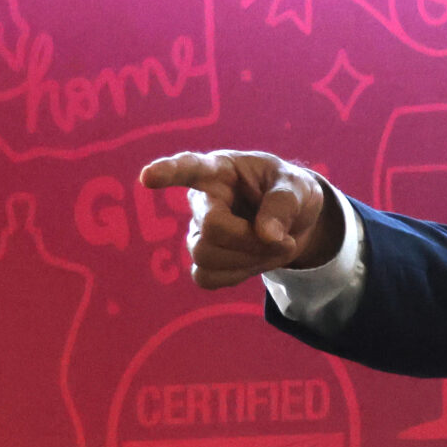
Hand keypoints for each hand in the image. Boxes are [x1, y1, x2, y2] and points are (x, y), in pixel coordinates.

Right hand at [138, 149, 343, 289]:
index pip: (189, 168)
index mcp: (220, 170)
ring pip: (205, 257)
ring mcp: (198, 230)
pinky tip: (254, 261)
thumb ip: (283, 205)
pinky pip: (205, 278)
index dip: (167, 172)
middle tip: (285, 239)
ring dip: (250, 260)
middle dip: (252, 241)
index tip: (148, 178)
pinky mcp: (204, 258)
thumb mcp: (298, 188)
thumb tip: (266, 235)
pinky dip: (237, 275)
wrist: (296, 221)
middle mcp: (202, 200)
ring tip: (275, 247)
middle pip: (211, 229)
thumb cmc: (290, 192)